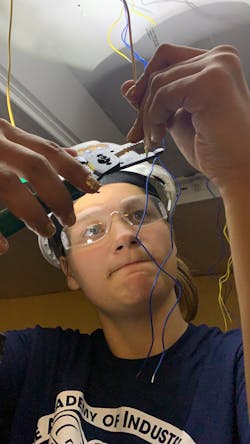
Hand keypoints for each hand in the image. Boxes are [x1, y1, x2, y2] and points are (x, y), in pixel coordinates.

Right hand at [0, 119, 99, 253]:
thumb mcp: (2, 137)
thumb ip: (30, 147)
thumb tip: (73, 156)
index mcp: (3, 133)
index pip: (47, 150)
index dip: (74, 169)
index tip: (93, 186)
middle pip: (36, 167)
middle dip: (58, 195)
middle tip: (69, 217)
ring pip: (9, 186)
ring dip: (32, 212)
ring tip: (44, 229)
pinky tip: (2, 246)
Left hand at [122, 44, 249, 190]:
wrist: (239, 169)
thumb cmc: (217, 149)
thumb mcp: (178, 119)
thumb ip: (157, 100)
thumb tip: (127, 87)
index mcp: (216, 63)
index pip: (167, 58)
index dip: (147, 82)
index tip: (136, 107)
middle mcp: (219, 58)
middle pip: (160, 69)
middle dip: (143, 104)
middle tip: (138, 132)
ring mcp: (216, 67)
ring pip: (158, 82)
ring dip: (149, 115)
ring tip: (154, 138)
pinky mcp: (209, 83)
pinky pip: (163, 94)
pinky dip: (154, 117)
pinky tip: (160, 136)